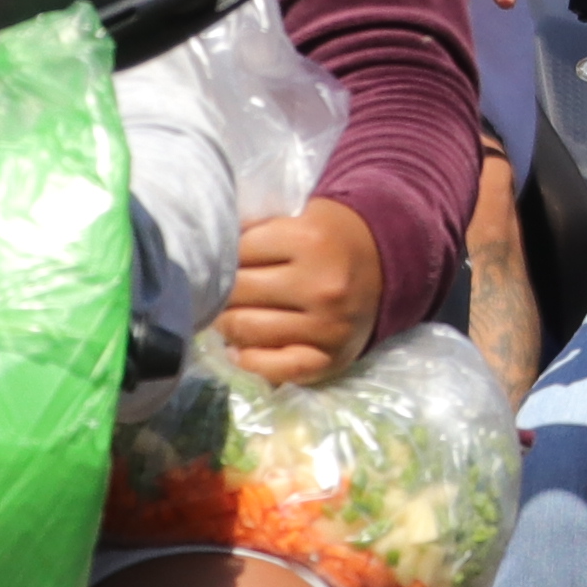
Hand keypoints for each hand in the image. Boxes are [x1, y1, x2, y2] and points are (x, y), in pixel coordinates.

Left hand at [213, 198, 381, 387]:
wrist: (386, 261)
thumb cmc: (329, 237)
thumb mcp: (298, 217)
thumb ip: (255, 228)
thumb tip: (200, 253)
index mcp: (311, 240)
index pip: (238, 252)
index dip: (224, 256)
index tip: (222, 260)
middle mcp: (321, 285)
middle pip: (237, 292)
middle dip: (220, 292)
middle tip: (216, 292)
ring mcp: (328, 326)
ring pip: (246, 331)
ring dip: (227, 325)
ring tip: (227, 316)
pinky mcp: (331, 358)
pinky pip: (274, 368)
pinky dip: (249, 361)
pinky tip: (240, 350)